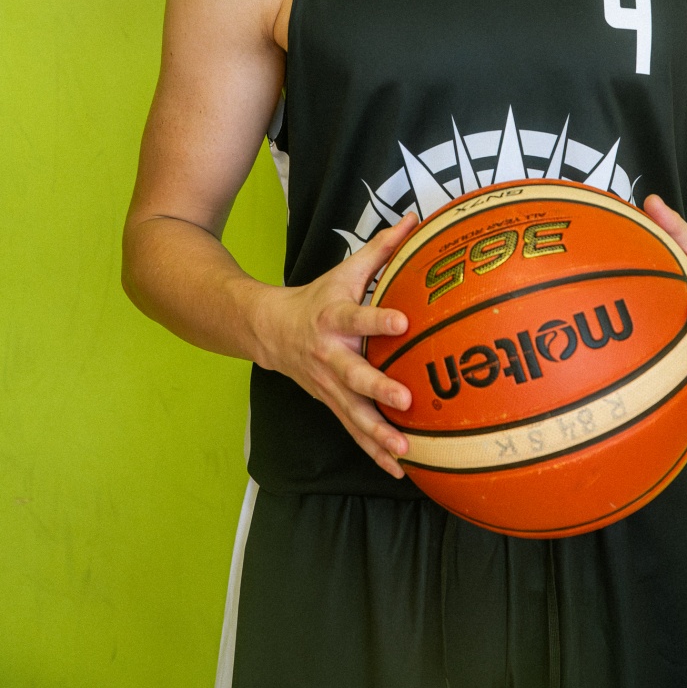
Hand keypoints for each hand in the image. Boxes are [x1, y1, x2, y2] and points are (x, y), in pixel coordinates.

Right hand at [254, 213, 417, 478]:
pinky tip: (400, 467)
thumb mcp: (347, 270)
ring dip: (378, 433)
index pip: (357, 317)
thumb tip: (414, 219)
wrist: (271, 330)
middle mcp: (330, 356)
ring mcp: (329, 385)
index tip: (402, 322)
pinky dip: (375, 452)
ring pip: (353, 413)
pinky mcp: (332, 404)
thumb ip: (383, 248)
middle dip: (378, 389)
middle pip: (354, 375)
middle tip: (404, 398)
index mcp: (334, 318)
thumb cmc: (319, 297)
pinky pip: (354, 431)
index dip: (377, 320)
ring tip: (404, 449)